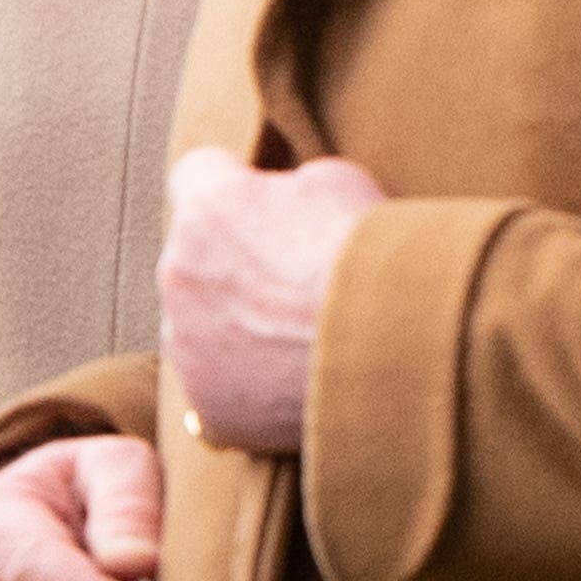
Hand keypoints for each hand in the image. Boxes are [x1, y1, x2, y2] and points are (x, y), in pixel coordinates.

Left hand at [162, 150, 385, 454]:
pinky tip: (300, 384)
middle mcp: (179, 272)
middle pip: (199, 259)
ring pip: (204, 328)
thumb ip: (290, 187)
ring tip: (307, 339)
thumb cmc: (375, 256)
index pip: (198, 174)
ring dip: (241, 328)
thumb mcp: (339, 181)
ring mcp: (187, 346)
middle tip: (302, 283)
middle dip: (239, 266)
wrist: (400, 345)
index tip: (266, 205)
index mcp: (207, 209)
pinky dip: (252, 389)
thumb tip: (285, 201)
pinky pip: (220, 392)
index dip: (238, 186)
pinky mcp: (208, 406)